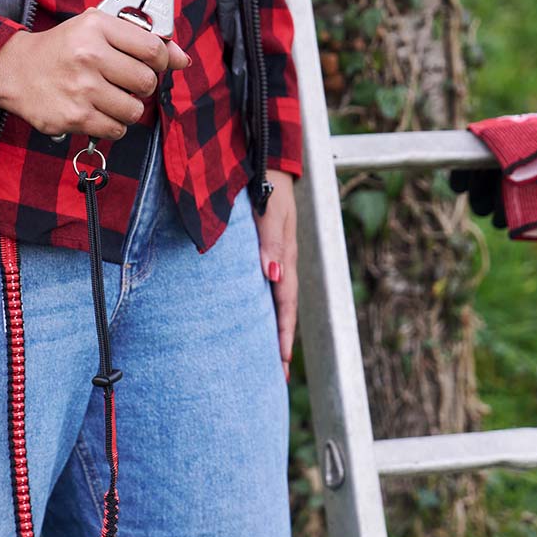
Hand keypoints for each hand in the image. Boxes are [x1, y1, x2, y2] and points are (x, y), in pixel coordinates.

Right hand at [0, 7, 189, 140]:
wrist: (14, 71)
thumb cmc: (60, 50)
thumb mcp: (96, 30)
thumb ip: (140, 40)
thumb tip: (182, 59)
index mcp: (96, 27)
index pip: (153, 49)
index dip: (161, 61)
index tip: (154, 64)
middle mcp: (89, 56)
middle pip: (147, 82)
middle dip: (141, 86)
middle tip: (123, 82)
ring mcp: (82, 89)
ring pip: (134, 110)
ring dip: (127, 108)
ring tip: (108, 98)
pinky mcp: (75, 117)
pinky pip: (116, 130)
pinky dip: (113, 125)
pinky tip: (98, 111)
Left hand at [254, 169, 297, 383]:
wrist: (264, 159)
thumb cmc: (266, 184)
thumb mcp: (271, 211)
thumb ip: (271, 242)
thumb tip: (272, 277)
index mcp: (285, 258)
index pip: (285, 305)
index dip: (282, 335)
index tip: (279, 365)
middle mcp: (280, 263)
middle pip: (281, 311)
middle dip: (278, 344)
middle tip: (274, 377)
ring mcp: (272, 258)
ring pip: (272, 302)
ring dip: (269, 330)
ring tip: (264, 359)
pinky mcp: (262, 251)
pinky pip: (261, 288)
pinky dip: (260, 309)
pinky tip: (250, 319)